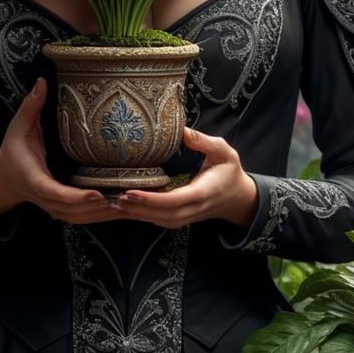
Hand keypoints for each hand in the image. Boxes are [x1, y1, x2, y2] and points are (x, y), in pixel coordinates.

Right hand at [0, 78, 119, 224]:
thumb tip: (41, 82)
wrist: (4, 178)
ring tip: (126, 206)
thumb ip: (31, 106)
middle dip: (97, 209)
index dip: (76, 197)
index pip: (55, 193)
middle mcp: (44, 198)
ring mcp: (52, 207)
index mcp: (34, 179)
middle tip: (123, 199)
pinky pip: (80, 218)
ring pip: (78, 218)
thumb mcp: (18, 126)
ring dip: (101, 216)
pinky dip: (98, 216)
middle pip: (72, 211)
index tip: (97, 194)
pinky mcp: (60, 209)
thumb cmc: (13, 150)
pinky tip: (118, 209)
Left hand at [113, 127, 258, 228]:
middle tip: (115, 198)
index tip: (131, 191)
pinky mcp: (182, 217)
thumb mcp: (223, 151)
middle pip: (163, 215)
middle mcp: (193, 208)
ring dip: (138, 215)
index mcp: (202, 192)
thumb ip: (204, 141)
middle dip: (138, 209)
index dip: (151, 199)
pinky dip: (143, 216)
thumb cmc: (230, 171)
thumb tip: (183, 131)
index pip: (174, 200)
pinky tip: (127, 208)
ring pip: (160, 221)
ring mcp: (188, 216)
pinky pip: (161, 220)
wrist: (238, 198)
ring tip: (115, 203)